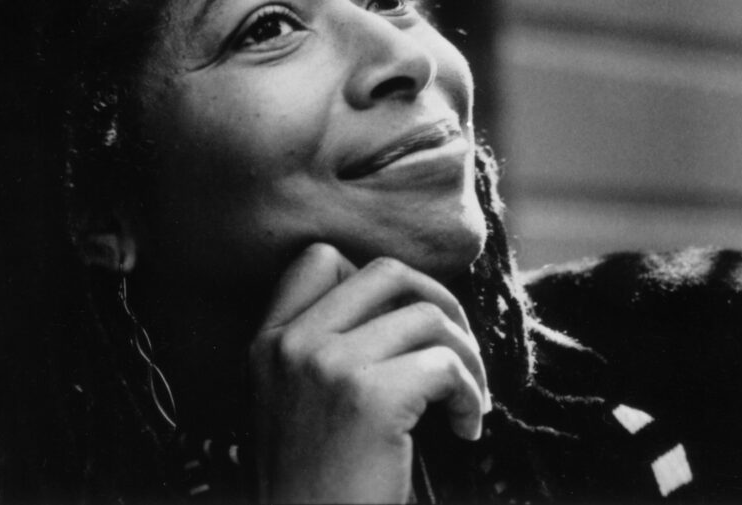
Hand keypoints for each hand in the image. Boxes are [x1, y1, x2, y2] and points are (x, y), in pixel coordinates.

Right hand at [250, 243, 490, 503]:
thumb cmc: (316, 487)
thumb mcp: (293, 406)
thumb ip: (325, 351)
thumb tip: (406, 309)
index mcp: (268, 342)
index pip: (318, 259)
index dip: (375, 283)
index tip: (404, 326)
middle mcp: (291, 344)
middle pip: (385, 272)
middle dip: (439, 301)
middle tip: (458, 348)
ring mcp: (325, 365)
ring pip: (427, 316)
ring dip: (467, 356)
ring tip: (468, 399)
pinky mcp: (367, 397)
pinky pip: (446, 365)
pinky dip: (473, 395)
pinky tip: (467, 429)